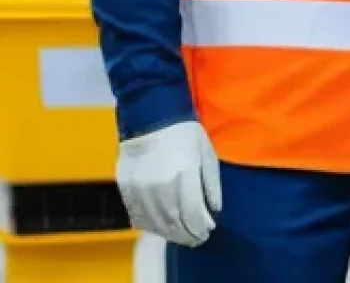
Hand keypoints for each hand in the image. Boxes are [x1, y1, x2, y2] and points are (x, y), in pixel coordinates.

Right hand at [116, 120, 221, 246]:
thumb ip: (211, 183)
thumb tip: (214, 209)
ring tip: (181, 236)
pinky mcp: (127, 189)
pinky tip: (160, 227)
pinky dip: (150, 226)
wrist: (152, 117)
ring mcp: (141, 189)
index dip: (201, 227)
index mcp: (184, 175)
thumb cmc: (185, 133)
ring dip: (170, 233)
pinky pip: (137, 216)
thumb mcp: (206, 153)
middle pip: (174, 222)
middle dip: (187, 234)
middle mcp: (161, 186)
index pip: (193, 213)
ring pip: (156, 223)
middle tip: (197, 239)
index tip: (208, 231)